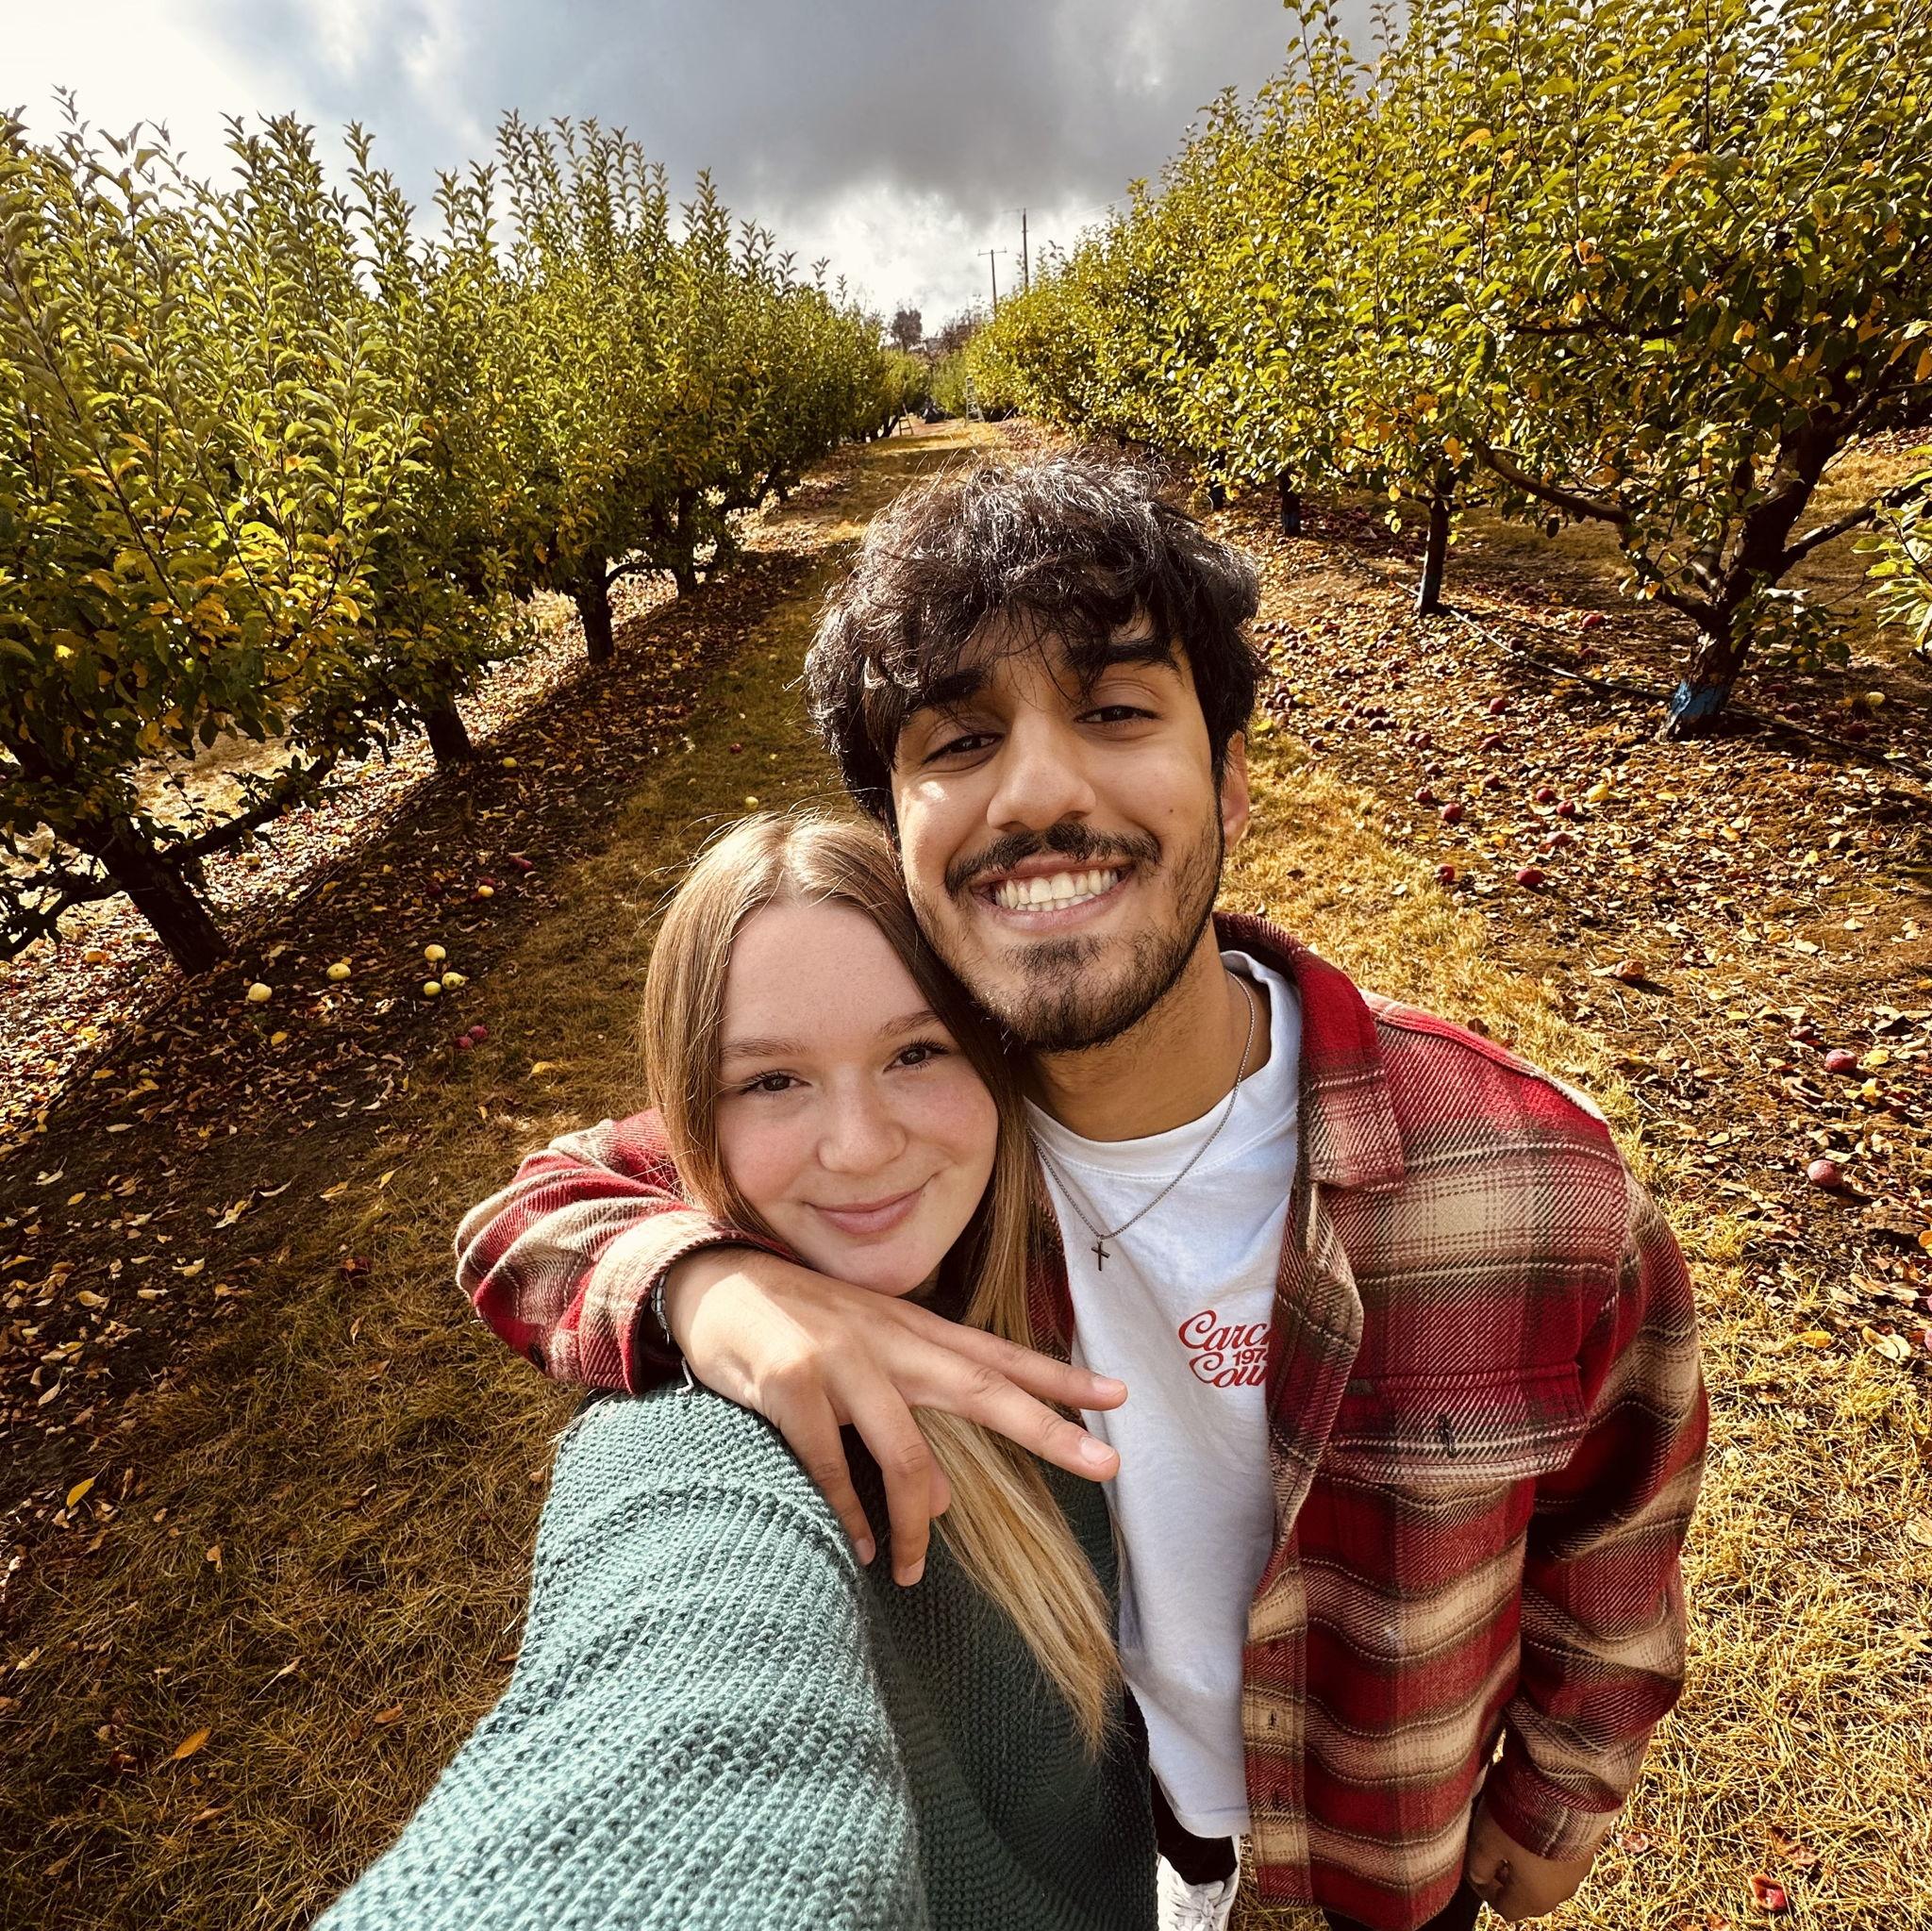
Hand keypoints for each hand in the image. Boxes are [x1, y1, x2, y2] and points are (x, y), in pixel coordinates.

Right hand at [663, 1246, 1125, 1584]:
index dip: (1059, 1376)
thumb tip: (939, 1504)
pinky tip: (859, 1545)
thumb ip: (906, 1414)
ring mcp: (842, 1359)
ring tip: (911, 1569)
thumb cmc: (795, 1328)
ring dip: (913, 1522)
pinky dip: (851, 1513)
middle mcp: (888, 1339)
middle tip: (1106, 1463)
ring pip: (905, 1451)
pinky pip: (833, 1465)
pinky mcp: (791, 1385)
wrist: (710, 1286)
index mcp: (911, 1329)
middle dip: (1047, 1427)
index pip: (998, 1353)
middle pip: (981, 1387)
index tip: (1119, 1396)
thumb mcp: (862, 1357)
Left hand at [1462, 1798, 1598, 1922]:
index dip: (1485, 1891)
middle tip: (1494, 1857)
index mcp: (1534, 1897)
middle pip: (1529, 1898)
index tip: (1474, 1870)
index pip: (1505, 1908)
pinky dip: (1546, 1853)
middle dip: (1508, 1881)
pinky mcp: (1588, 1851)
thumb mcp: (1487, 1839)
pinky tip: (1536, 1829)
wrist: (1567, 1791)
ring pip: (1547, 1880)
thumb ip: (1480, 1864)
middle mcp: (1560, 1892)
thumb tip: (1477, 1876)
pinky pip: (1562, 1861)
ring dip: (1528, 1866)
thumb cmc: (1521, 1820)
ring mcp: (1577, 1873)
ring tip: (1513, 1840)